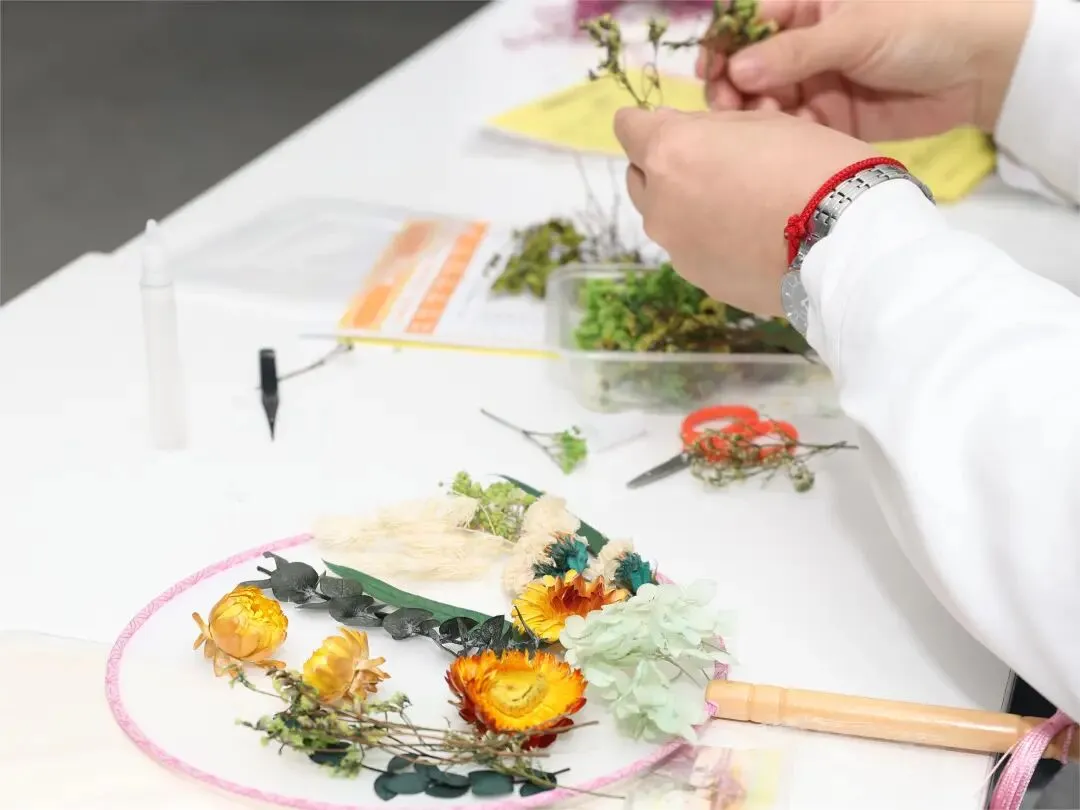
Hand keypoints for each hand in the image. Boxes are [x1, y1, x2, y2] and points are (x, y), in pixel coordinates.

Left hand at [614, 107, 877, 314]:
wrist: (845, 243)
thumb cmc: (813, 165)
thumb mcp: (762, 121)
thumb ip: (707, 127)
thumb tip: (671, 129)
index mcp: (670, 153)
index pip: (628, 129)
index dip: (646, 124)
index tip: (669, 126)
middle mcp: (660, 205)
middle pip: (639, 178)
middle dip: (663, 167)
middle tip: (711, 164)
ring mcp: (677, 249)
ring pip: (666, 219)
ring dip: (687, 207)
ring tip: (739, 207)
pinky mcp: (700, 281)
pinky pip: (693, 251)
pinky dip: (709, 241)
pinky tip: (750, 239)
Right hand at [695, 0, 1032, 139]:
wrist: (980, 68)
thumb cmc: (921, 26)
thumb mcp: (855, 29)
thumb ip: (795, 52)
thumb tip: (738, 69)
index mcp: (808, 7)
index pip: (749, 22)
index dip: (724, 43)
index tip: (710, 69)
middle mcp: (804, 45)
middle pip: (749, 66)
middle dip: (733, 86)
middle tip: (728, 105)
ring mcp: (816, 83)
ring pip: (765, 101)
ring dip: (753, 114)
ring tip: (756, 124)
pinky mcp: (830, 119)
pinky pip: (793, 128)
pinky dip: (781, 135)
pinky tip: (779, 139)